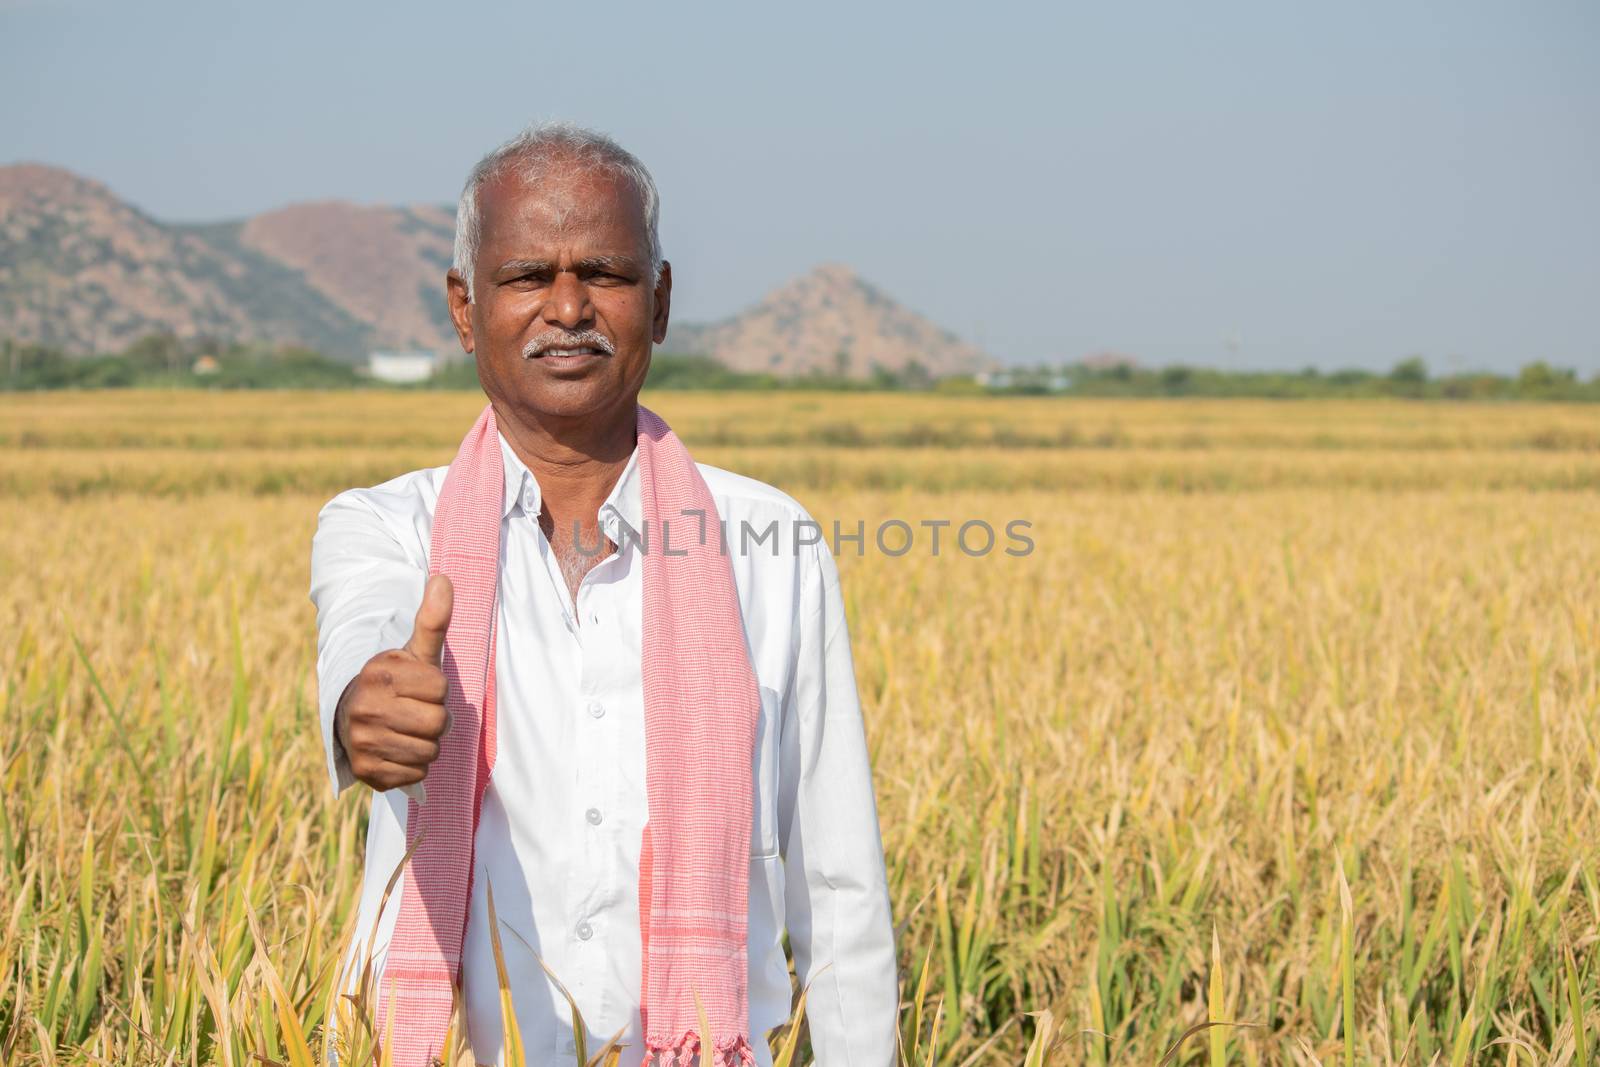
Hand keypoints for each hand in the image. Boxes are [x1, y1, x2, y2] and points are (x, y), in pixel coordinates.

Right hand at [335, 574, 453, 795]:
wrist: (351, 717)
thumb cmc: (394, 682)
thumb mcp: (413, 651)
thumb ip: (432, 619)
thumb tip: (444, 578)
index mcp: (379, 675)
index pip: (441, 689)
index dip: (437, 690)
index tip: (418, 688)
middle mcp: (365, 709)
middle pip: (438, 724)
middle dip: (435, 719)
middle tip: (417, 712)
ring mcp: (362, 742)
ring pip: (429, 752)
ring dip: (427, 743)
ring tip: (408, 730)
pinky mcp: (366, 771)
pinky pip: (416, 775)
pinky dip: (414, 766)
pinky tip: (399, 750)